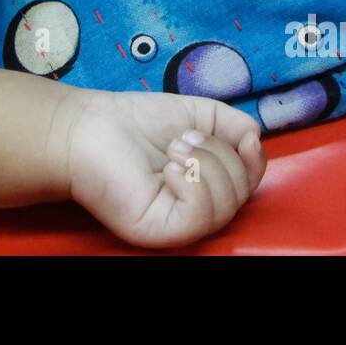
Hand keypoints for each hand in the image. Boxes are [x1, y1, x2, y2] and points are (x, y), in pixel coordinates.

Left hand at [53, 89, 265, 247]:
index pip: (249, 184)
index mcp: (206, 184)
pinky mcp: (160, 230)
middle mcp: (196, 209)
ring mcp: (178, 224)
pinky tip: (169, 168)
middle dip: (221, 155)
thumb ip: (235, 125)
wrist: (89, 127)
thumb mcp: (199, 115)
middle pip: (242, 194)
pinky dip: (192, 183)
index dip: (254, 161)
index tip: (244, 137)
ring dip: (205, 163)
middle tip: (184, 137)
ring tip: (174, 147)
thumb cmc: (136, 122)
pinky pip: (200, 216)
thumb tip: (256, 141)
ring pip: (225, 206)